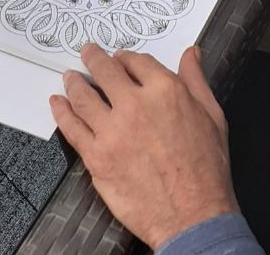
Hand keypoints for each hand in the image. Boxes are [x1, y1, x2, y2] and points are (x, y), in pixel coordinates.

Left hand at [51, 44, 238, 249]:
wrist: (193, 215)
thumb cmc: (206, 171)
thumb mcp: (212, 116)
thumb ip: (196, 81)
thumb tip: (191, 55)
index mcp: (165, 91)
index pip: (137, 61)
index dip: (125, 57)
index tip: (120, 59)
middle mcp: (135, 105)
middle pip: (105, 71)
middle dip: (93, 58)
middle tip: (87, 54)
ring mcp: (112, 131)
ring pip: (82, 96)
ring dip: (73, 82)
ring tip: (69, 77)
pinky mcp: (97, 156)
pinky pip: (72, 127)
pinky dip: (61, 111)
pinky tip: (57, 103)